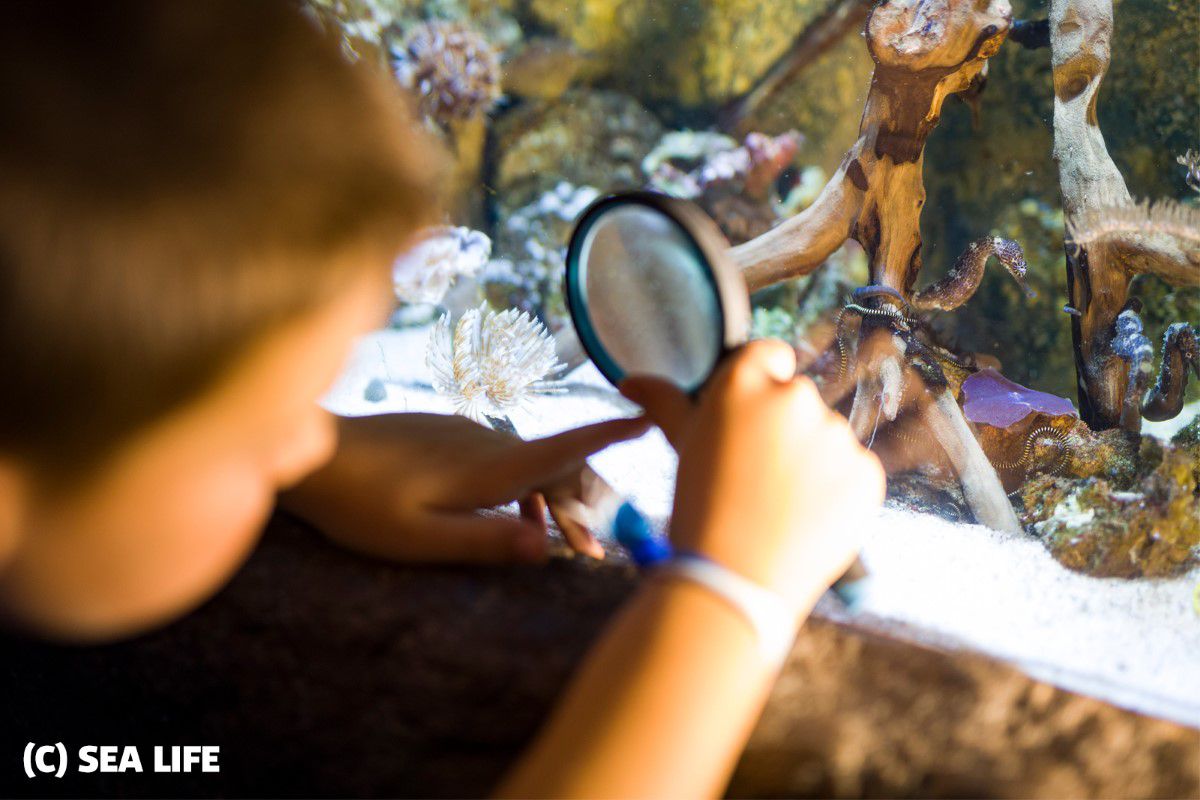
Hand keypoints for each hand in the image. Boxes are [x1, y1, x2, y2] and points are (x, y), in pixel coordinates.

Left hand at [279, 413, 648, 563]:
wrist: (314, 456)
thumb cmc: (361, 507)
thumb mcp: (419, 538)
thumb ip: (484, 540)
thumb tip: (547, 547)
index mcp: (487, 468)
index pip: (562, 447)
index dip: (608, 435)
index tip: (650, 419)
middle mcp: (486, 442)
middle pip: (558, 463)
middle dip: (586, 501)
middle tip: (594, 552)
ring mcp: (469, 433)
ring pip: (532, 461)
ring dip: (553, 498)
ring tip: (558, 541)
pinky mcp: (451, 434)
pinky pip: (506, 456)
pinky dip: (526, 484)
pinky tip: (513, 513)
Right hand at [621, 340, 884, 614]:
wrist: (735, 579)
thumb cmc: (700, 508)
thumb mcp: (681, 445)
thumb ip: (664, 402)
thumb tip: (632, 381)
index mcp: (746, 380)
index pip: (770, 355)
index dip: (761, 387)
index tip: (749, 422)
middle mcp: (796, 397)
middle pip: (797, 400)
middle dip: (782, 430)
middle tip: (754, 476)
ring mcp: (836, 435)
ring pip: (825, 438)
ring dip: (809, 461)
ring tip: (776, 504)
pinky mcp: (866, 472)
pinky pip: (852, 472)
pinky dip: (835, 492)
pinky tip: (803, 518)